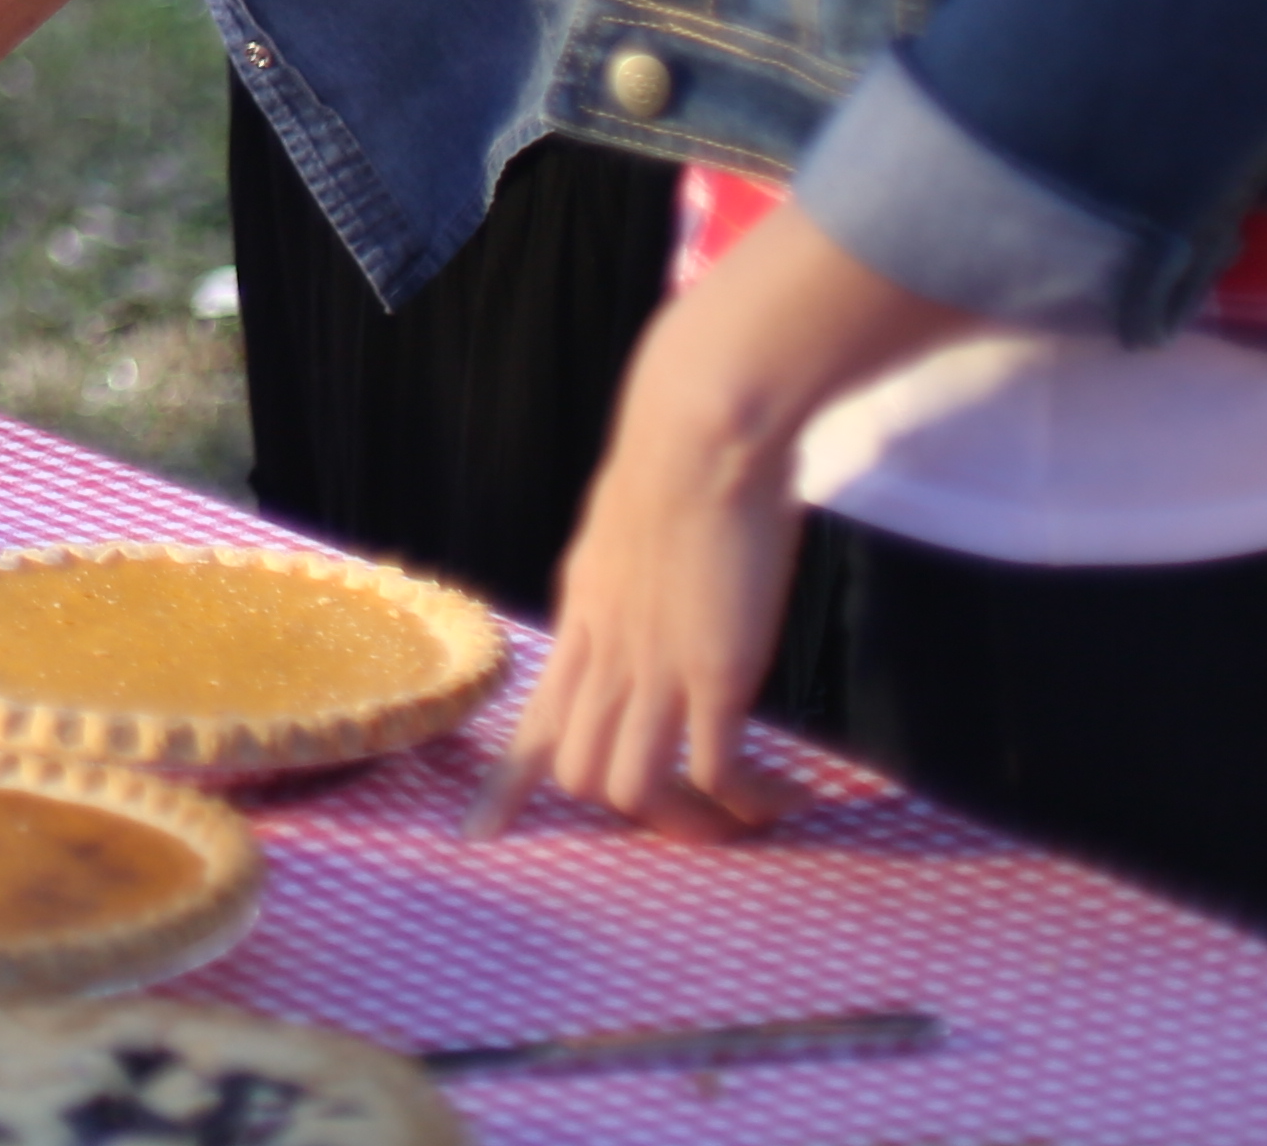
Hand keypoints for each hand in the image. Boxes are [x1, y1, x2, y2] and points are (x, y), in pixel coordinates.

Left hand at [467, 316, 808, 844]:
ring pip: (632, 787)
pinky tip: (787, 801)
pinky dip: (748, 802)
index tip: (478, 836)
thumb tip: (660, 568)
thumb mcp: (632, 519)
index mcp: (581, 612)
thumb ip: (636, 563)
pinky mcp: (714, 671)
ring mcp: (655, 666)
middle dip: (627, 812)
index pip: (529, 716)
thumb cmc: (682, 453)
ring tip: (741, 815)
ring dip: (687, 822)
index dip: (506, 785)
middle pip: (577, 769)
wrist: (699, 431)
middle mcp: (604, 650)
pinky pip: (714, 770)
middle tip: (693, 814)